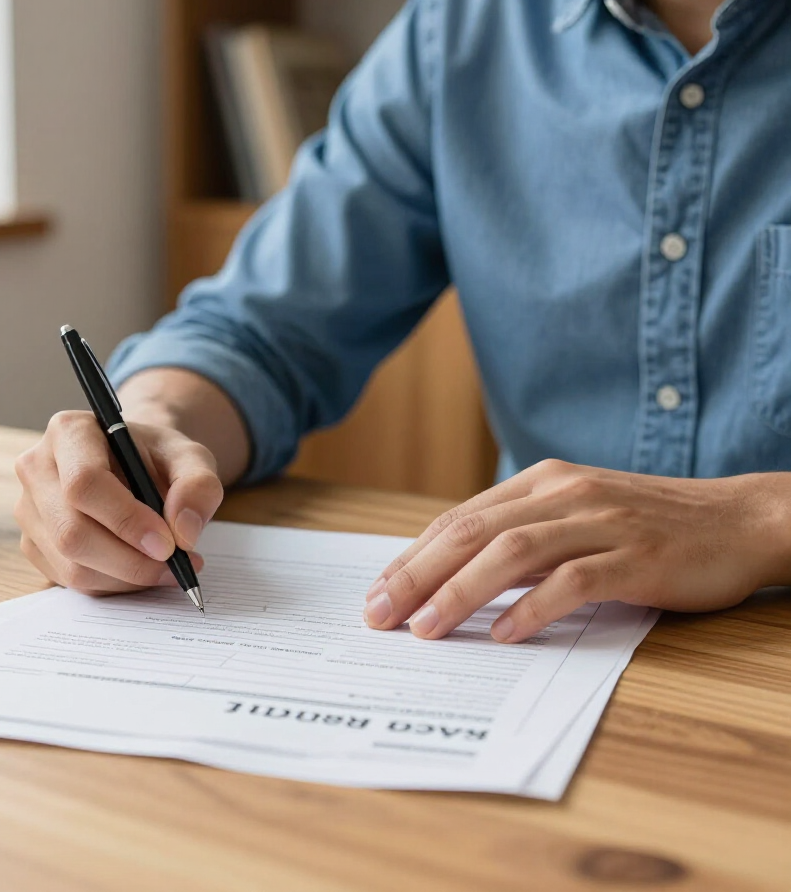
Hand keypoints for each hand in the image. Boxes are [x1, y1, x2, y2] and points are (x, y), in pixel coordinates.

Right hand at [14, 410, 222, 594]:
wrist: (137, 465)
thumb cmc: (158, 457)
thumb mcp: (192, 458)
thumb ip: (198, 486)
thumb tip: (183, 531)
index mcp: (69, 431)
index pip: (84, 483)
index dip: (126, 520)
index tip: (167, 544)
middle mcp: (37, 467)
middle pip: (72, 532)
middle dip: (130, 560)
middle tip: (176, 565)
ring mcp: (29, 509)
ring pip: (70, 564)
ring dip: (126, 577)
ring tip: (167, 567)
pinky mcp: (33, 543)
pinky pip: (69, 580)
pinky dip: (113, 584)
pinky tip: (141, 569)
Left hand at [363, 460, 790, 642]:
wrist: (737, 519)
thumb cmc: (647, 525)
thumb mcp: (576, 515)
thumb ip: (523, 535)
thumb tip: (456, 574)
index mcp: (542, 481)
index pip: (460, 517)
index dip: (414, 555)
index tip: (379, 591)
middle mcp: (564, 493)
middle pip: (473, 531)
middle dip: (417, 573)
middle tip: (380, 613)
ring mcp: (600, 522)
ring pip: (513, 552)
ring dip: (461, 591)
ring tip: (426, 628)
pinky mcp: (636, 556)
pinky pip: (573, 581)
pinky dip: (532, 608)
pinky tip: (503, 635)